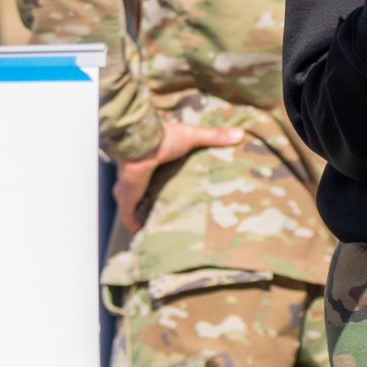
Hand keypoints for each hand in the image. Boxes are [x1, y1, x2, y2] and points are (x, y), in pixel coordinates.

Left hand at [112, 119, 244, 231]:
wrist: (142, 146)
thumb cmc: (163, 139)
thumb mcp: (192, 136)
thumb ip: (214, 136)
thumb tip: (239, 134)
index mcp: (149, 160)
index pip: (153, 173)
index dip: (159, 180)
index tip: (171, 188)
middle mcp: (136, 176)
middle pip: (142, 191)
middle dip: (150, 199)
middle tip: (166, 210)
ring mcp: (129, 189)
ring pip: (134, 205)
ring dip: (142, 213)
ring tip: (157, 224)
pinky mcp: (127, 201)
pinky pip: (128, 217)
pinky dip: (133, 224)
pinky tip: (141, 232)